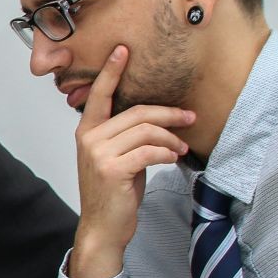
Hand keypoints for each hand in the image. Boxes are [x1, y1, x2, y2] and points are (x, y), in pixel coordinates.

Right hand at [66, 45, 195, 277]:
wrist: (103, 227)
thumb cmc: (114, 193)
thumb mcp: (117, 158)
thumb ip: (127, 136)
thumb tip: (158, 118)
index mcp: (87, 131)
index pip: (99, 95)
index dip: (112, 72)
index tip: (123, 50)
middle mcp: (89, 138)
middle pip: (137, 112)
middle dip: (169, 113)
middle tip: (190, 117)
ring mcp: (98, 153)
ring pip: (146, 130)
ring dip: (171, 137)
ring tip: (181, 148)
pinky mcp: (112, 169)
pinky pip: (149, 150)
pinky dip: (166, 152)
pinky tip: (172, 157)